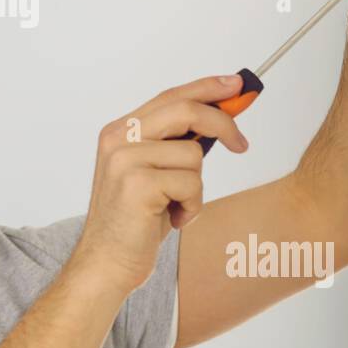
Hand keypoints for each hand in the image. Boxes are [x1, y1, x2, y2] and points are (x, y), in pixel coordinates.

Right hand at [75, 74, 248, 292]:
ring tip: (176, 207)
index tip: (235, 84)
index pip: (170, 96)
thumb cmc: (134, 223)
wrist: (105, 264)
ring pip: (194, 155)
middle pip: (186, 110)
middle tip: (242, 145)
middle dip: (222, 124)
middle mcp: (117, 138)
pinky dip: (192, 206)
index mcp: (119, 131)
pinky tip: (172, 219)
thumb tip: (217, 120)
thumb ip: (174, 144)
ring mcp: (125, 160)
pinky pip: (192, 183)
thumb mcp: (152, 173)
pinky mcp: (138, 184)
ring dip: (196, 187)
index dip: (206, 87)